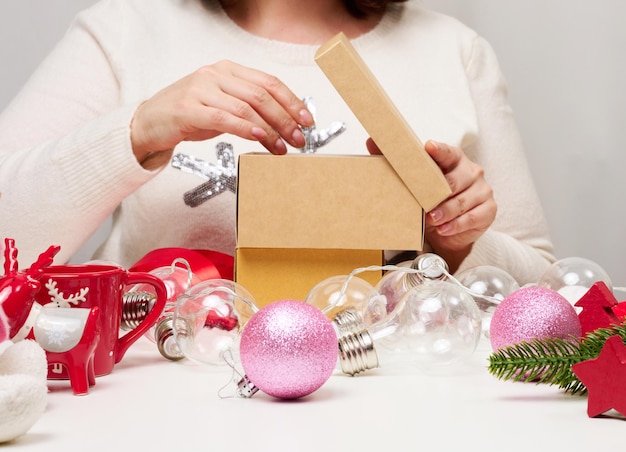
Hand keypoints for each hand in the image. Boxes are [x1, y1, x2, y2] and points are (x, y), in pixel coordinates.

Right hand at [130, 60, 313, 166]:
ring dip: (270, 129)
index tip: (307, 120)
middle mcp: (215, 75)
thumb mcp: (223, 106)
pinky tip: (260, 138)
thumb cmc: (190, 116)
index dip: (291, 101)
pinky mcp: (187, 109)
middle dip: (285, 119)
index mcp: (228, 70)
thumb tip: (284, 125)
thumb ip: (249, 110)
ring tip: (283, 147)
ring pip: (245, 108)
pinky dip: (246, 128)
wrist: (149, 123)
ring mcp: (200, 89)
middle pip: (261, 95)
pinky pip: (224, 118)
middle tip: (299, 139)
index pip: (268, 82)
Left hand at [366, 138, 495, 270]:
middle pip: (456, 180)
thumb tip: (371, 140)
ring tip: (432, 220)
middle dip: (439, 194)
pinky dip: (456, 225)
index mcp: (454, 158)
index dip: (439, 150)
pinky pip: (473, 217)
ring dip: (445, 212)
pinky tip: (443, 229)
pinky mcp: (488, 210)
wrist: (448, 229)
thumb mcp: (415, 181)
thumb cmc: (432, 199)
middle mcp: (472, 171)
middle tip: (425, 207)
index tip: (429, 147)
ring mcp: (482, 190)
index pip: (448, 152)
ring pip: (463, 201)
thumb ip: (396, 161)